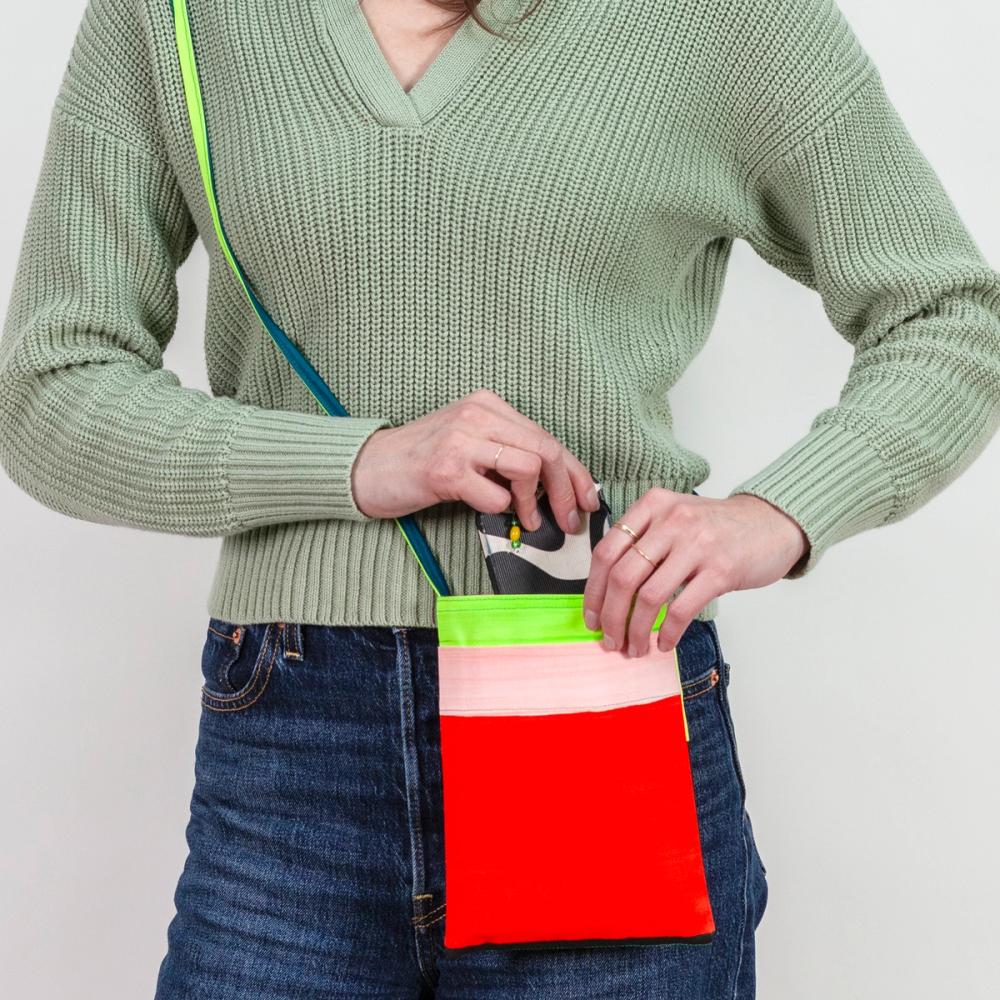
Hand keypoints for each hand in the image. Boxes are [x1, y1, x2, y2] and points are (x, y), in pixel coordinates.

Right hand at [350, 388, 599, 531]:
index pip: (546, 436)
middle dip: (567, 490)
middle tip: (570, 519)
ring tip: (529, 521)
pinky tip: (492, 511)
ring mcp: (461, 439)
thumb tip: (557, 484)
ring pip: (528, 466)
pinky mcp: (445, 469)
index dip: (575, 471)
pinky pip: (496, 494)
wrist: (367, 468)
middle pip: (546, 449)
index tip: (588, 497)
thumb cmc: (420, 461)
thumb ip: (506, 452)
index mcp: (487, 404)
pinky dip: (502, 508)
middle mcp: (477, 414)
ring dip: (536, 502)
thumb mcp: (468, 443)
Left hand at [583, 490, 808, 656]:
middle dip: (610, 616)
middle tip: (609, 640)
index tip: (591, 616)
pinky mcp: (721, 569)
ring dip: (636, 630)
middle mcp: (671, 521)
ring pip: (649, 596)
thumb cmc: (717, 527)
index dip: (593, 590)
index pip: (606, 551)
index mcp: (652, 506)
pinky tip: (663, 643)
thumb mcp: (674, 517)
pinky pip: (681, 609)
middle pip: (623, 577)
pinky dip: (667, 632)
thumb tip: (607, 591)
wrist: (772, 522)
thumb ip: (642, 540)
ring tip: (634, 648)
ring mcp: (697, 544)